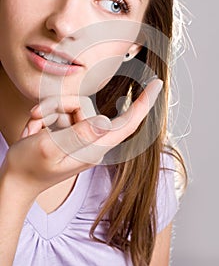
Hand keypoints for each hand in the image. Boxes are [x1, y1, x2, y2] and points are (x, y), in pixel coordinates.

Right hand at [2, 78, 162, 198]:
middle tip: (37, 119)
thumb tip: (105, 122)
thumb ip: (78, 134)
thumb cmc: (28, 168)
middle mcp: (91, 141)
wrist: (14, 181)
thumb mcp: (49, 148)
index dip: (143, 102)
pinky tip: (35, 131)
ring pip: (70, 106)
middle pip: (84, 107)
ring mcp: (79, 137)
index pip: (127, 123)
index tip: (157, 84)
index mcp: (93, 148)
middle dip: (58, 105)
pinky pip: (61, 111)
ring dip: (48, 112)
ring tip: (34, 130)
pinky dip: (45, 117)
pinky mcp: (69, 133)